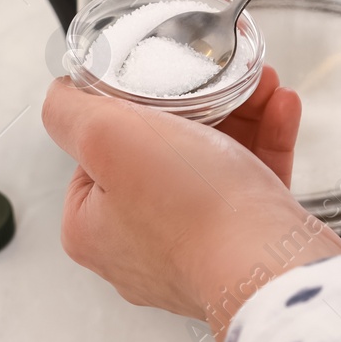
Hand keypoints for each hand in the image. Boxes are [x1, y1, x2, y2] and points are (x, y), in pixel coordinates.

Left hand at [42, 68, 340, 341]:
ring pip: (211, 163)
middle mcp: (138, 245)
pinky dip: (265, 142)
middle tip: (218, 75)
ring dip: (240, 115)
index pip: (97, 150)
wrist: (271, 265)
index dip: (128, 108)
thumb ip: (70, 112)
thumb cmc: (192, 210)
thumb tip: (60, 95)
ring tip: (258, 84)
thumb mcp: (107, 138)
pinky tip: (280, 109)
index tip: (158, 82)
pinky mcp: (242, 246)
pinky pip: (249, 183)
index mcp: (94, 227)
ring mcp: (194, 247)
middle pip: (161, 150)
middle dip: (199, 104)